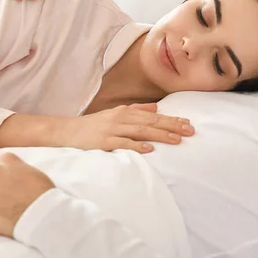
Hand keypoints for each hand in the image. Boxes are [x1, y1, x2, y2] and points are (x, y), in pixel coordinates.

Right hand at [56, 103, 194, 152]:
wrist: (67, 131)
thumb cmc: (94, 124)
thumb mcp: (116, 114)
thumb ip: (136, 110)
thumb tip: (156, 108)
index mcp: (126, 111)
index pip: (154, 116)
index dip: (172, 119)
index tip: (188, 123)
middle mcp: (121, 118)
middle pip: (151, 122)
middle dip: (172, 126)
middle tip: (190, 131)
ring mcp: (112, 129)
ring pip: (141, 131)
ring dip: (160, 135)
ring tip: (176, 139)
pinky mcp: (103, 141)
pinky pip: (122, 143)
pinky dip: (136, 145)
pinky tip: (149, 148)